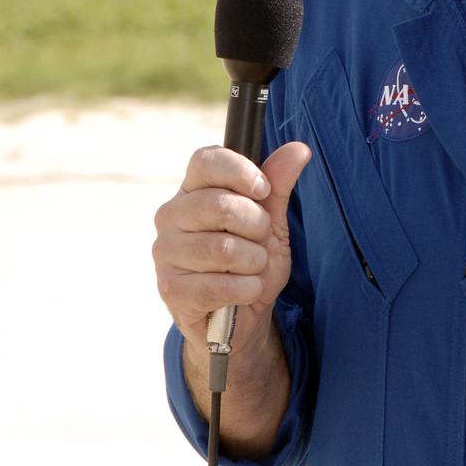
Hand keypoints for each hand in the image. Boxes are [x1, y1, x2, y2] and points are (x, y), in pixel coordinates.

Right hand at [153, 140, 310, 362]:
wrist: (242, 316)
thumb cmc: (251, 260)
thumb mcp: (271, 220)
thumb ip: (279, 184)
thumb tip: (299, 149)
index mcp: (192, 189)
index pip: (206, 160)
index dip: (241, 172)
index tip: (263, 191)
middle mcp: (170, 216)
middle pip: (219, 204)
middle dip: (256, 226)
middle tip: (259, 241)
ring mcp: (165, 252)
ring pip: (224, 248)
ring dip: (254, 262)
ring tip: (251, 268)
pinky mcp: (170, 289)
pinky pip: (221, 284)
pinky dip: (247, 289)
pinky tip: (244, 290)